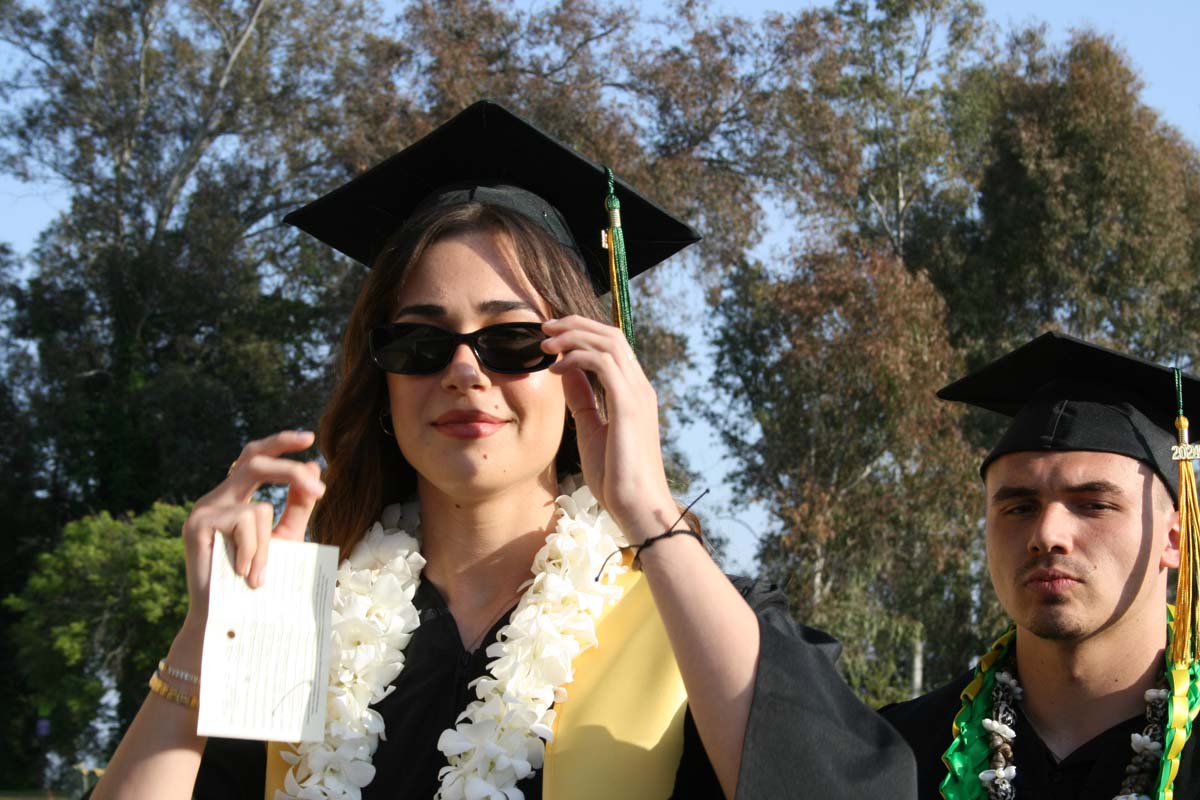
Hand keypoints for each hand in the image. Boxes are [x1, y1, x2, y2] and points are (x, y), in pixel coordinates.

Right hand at [180, 430, 325, 631]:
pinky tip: (243, 573)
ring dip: (269, 546)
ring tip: (258, 574)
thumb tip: (313, 467)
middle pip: (253, 461)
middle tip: (320, 488)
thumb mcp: (285, 537)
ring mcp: (203, 511)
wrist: (227, 615)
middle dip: (290, 470)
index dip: (280, 443)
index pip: (255, 457)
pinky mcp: (196, 526)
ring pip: (260, 508)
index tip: (310, 439)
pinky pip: (246, 526)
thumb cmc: (256, 577)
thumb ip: (298, 504)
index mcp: (234, 497)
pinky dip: (255, 552)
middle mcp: (216, 498)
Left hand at [541, 316, 678, 542]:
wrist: (636, 507)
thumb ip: (582, 400)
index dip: (581, 333)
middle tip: (544, 328)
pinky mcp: (629, 405)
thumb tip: (565, 374)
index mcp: (633, 393)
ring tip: (545, 344)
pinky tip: (556, 368)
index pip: (611, 346)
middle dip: (575, 325)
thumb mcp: (591, 430)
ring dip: (573, 336)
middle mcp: (640, 387)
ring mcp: (637, 394)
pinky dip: (577, 357)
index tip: (551, 337)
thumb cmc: (616, 477)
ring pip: (608, 342)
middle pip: (611, 335)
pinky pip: (603, 364)